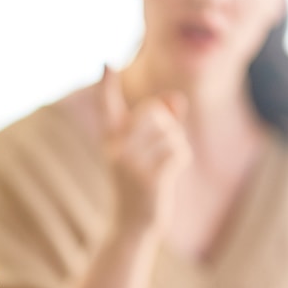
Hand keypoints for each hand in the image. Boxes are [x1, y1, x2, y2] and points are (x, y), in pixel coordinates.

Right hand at [100, 65, 190, 233]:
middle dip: (168, 124)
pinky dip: (181, 159)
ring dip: (177, 145)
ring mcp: (129, 164)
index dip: (107, 85)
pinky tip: (171, 173)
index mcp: (112, 139)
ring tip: (166, 164)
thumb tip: (175, 98)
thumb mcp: (150, 151)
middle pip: (153, 111)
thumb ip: (164, 123)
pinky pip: (177, 152)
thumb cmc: (143, 184)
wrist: (134, 224)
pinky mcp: (146, 178)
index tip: (106, 62)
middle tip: (165, 146)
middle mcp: (115, 148)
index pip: (107, 106)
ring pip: (169, 132)